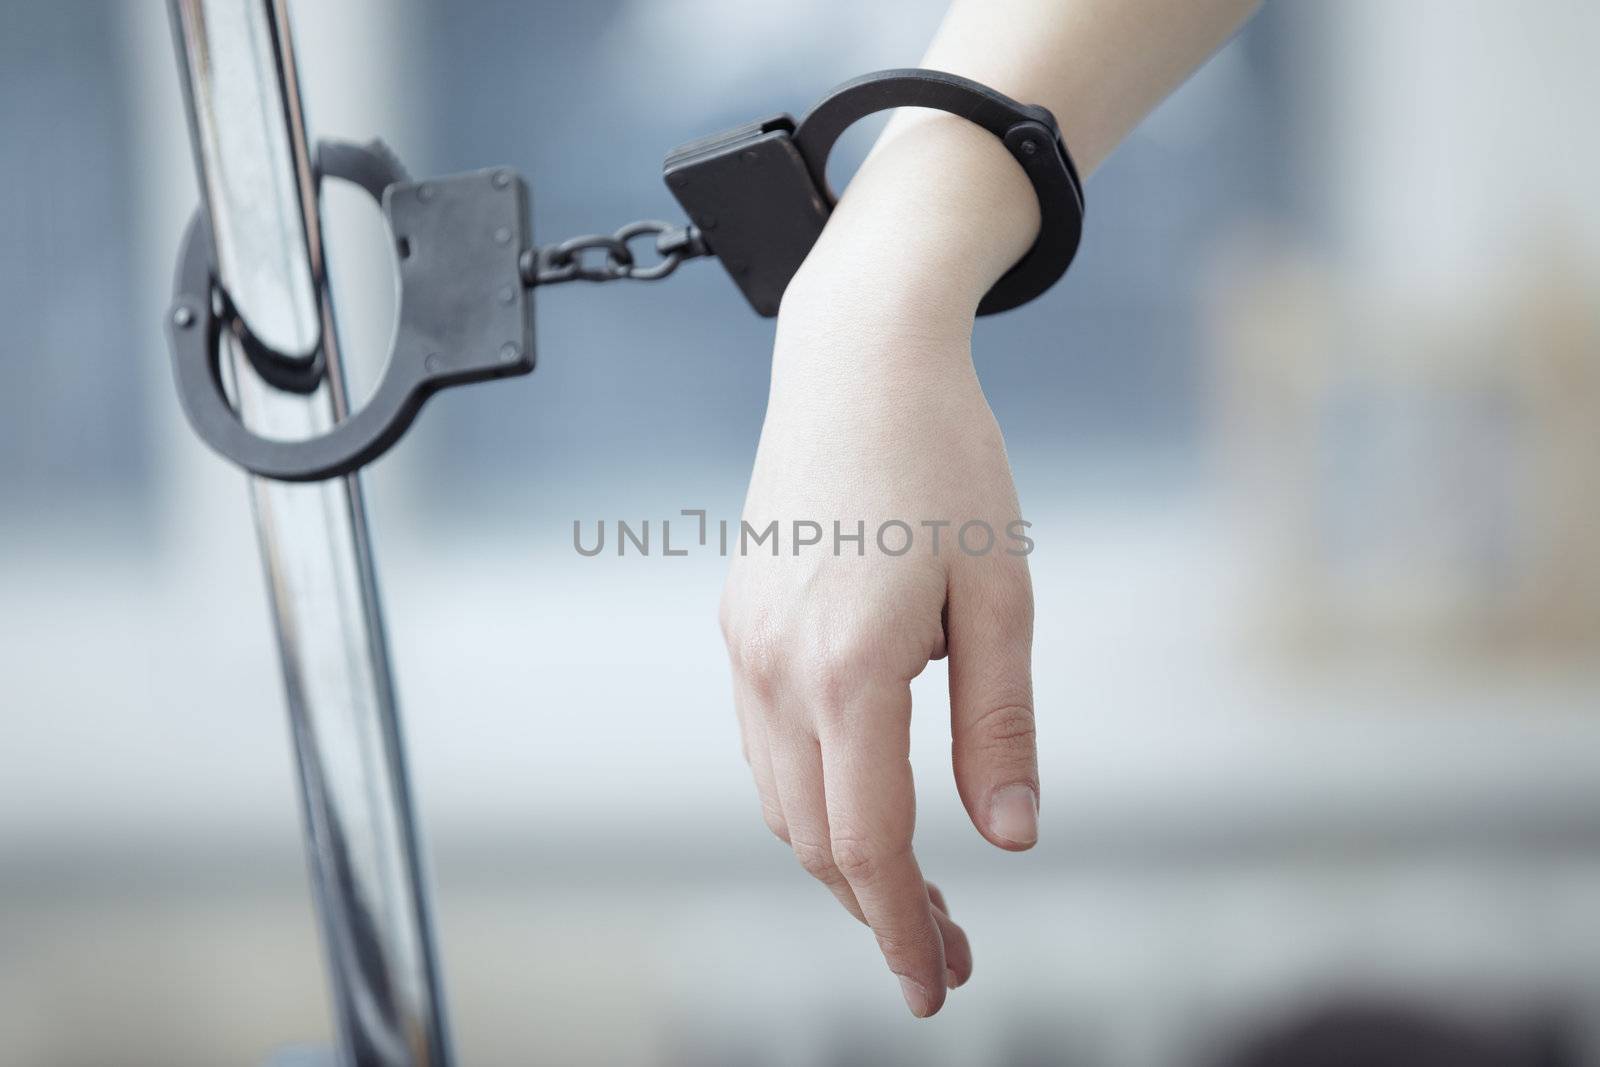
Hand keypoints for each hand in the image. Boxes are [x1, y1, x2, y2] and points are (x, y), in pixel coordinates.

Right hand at [718, 115, 1041, 1017]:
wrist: (856, 361)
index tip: (934, 984)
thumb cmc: (946, 465)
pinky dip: (810, 796)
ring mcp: (745, 645)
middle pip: (814, 836)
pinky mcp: (738, 622)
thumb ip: (1000, 726)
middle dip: (877, 907)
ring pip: (780, 798)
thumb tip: (1009, 840)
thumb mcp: (1003, 597)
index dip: (901, 926)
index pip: (868, 842)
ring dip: (840, 857)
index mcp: (848, 666)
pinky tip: (861, 796)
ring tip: (912, 888)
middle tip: (948, 953)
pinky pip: (765, 743)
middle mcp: (776, 666)